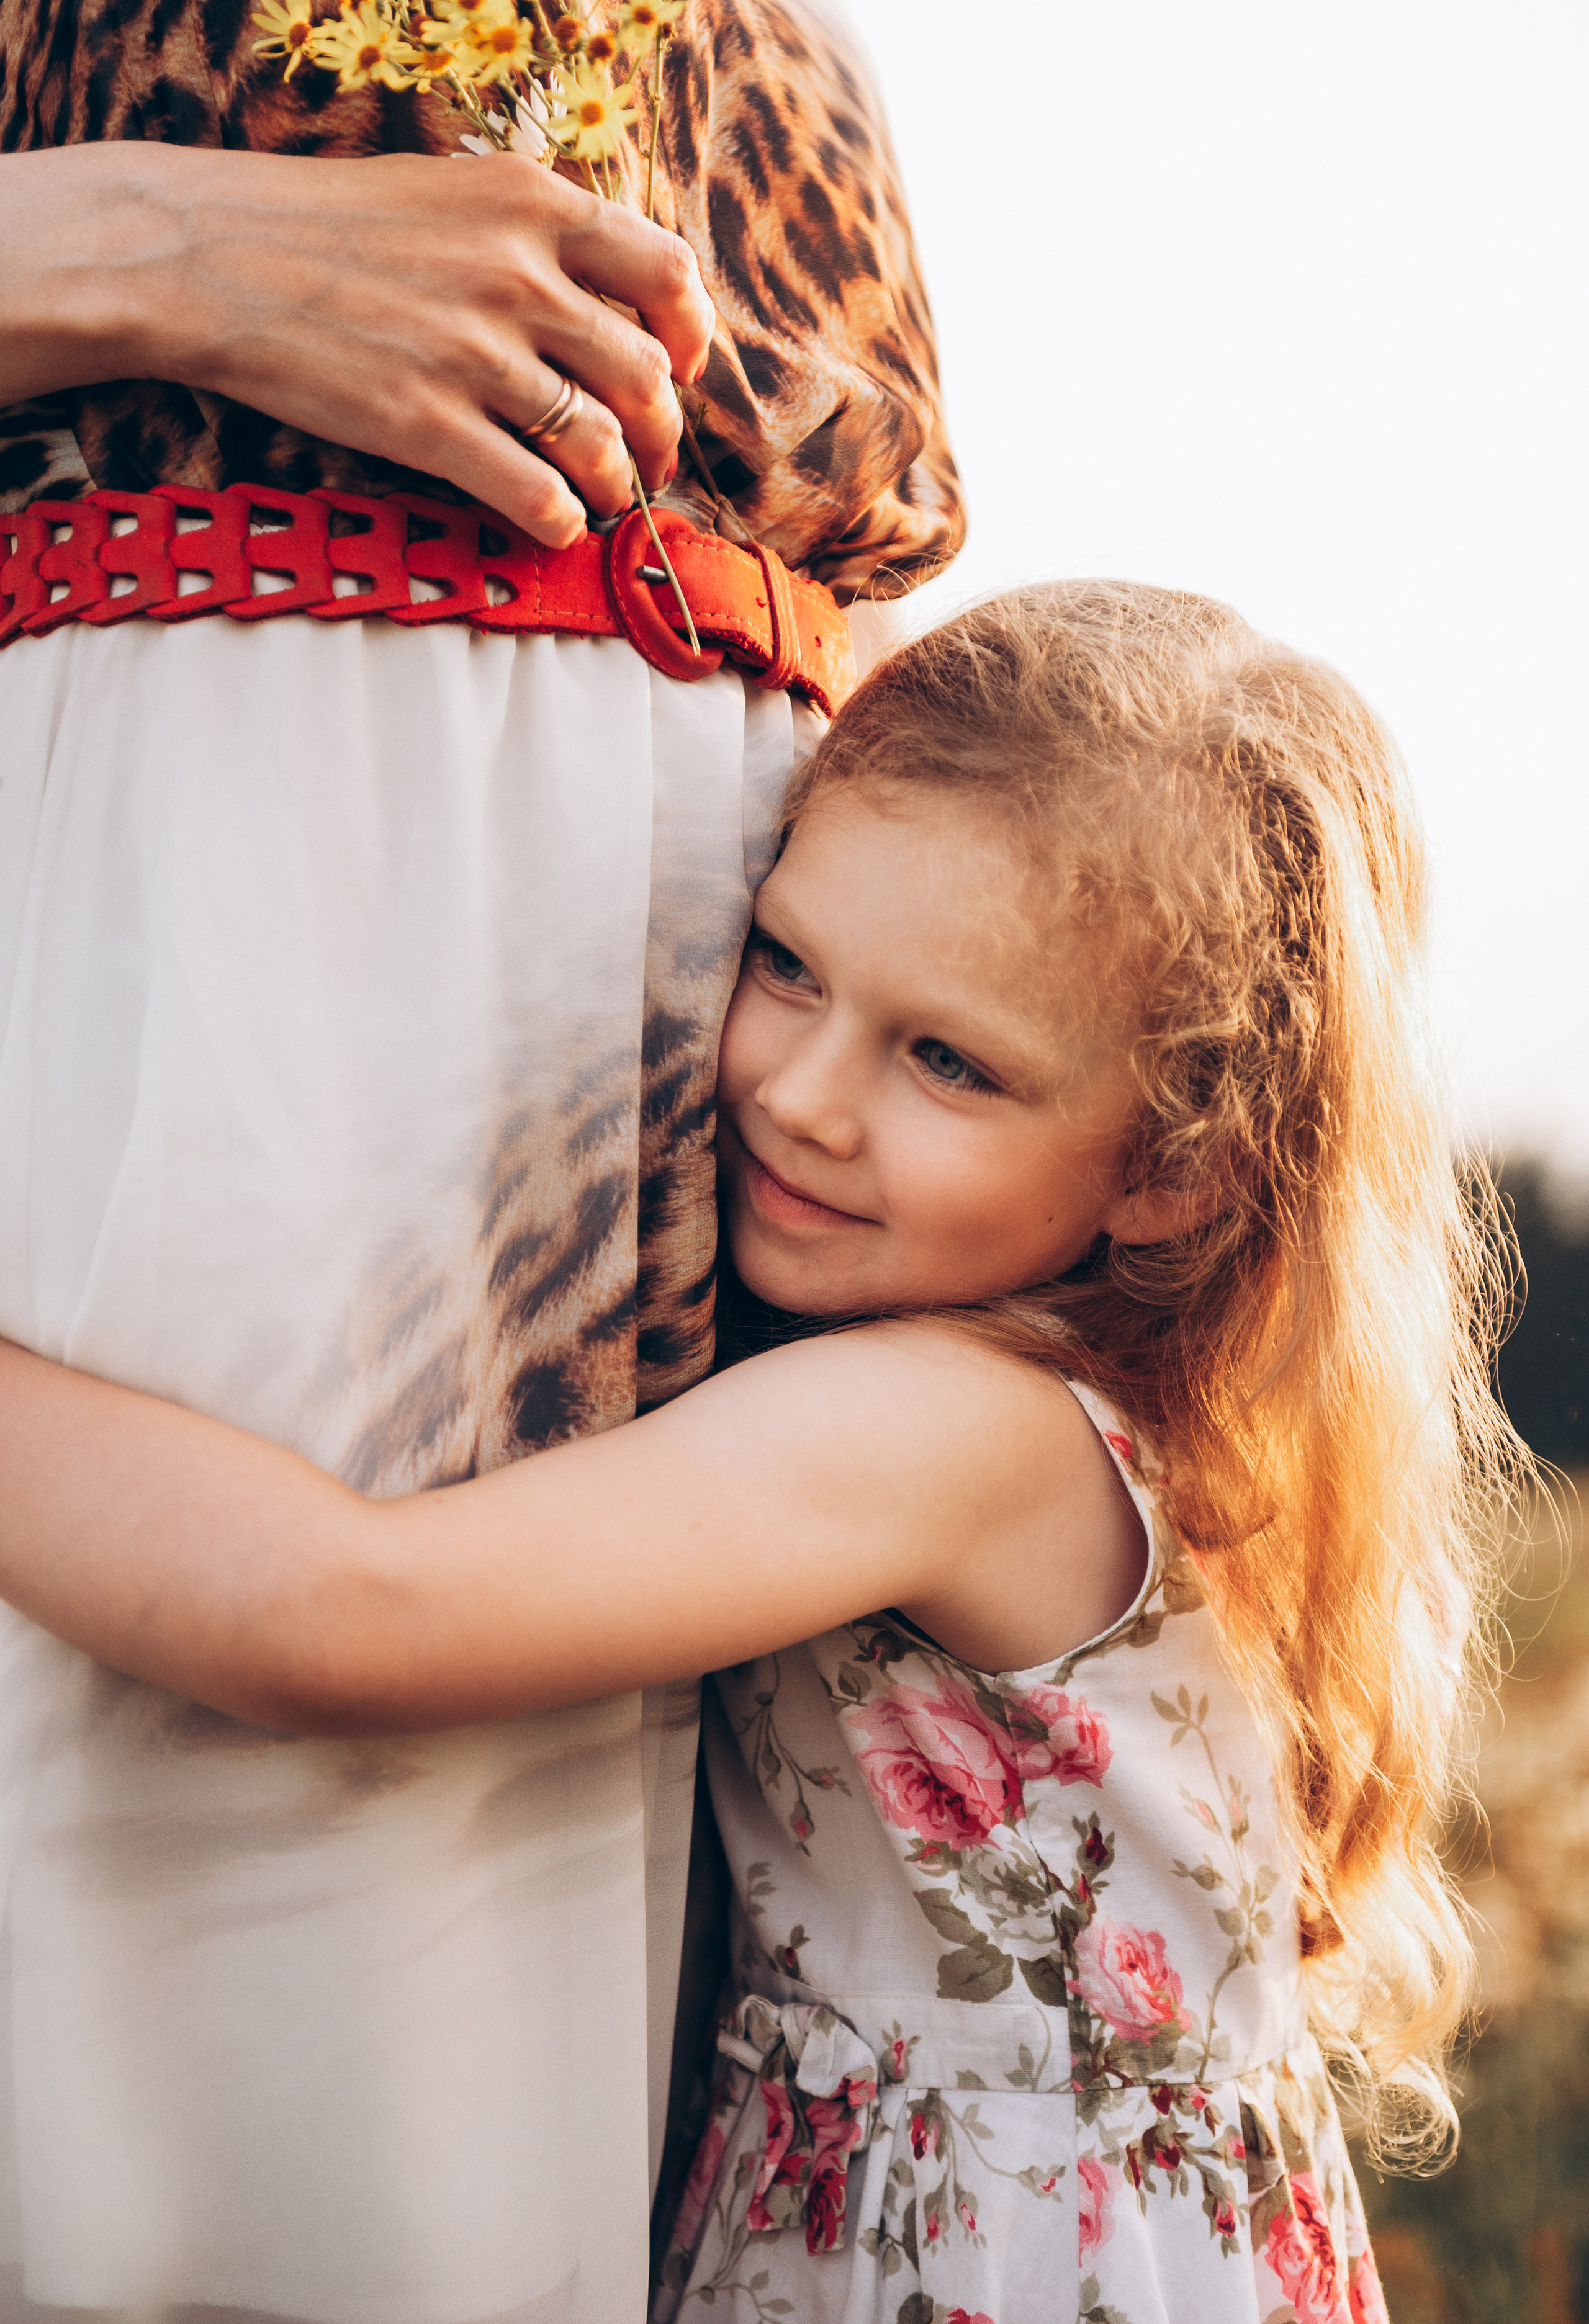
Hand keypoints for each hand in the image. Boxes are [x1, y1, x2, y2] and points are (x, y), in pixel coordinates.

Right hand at [0, 142, 714, 545]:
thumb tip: (600, 302)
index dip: (692, 335)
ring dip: (617, 486)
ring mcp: (474, 353)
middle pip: (646, 373)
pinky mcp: (428, 424)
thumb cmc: (325, 227)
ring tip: (605, 500)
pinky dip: (561, 521)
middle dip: (661, 432)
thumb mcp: (445, 194)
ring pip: (602, 443)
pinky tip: (551, 523)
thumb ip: (528, 237)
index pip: (667, 272)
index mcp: (530, 204)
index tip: (681, 368)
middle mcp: (517, 274)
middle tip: (650, 459)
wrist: (208, 255)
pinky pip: (538, 494)